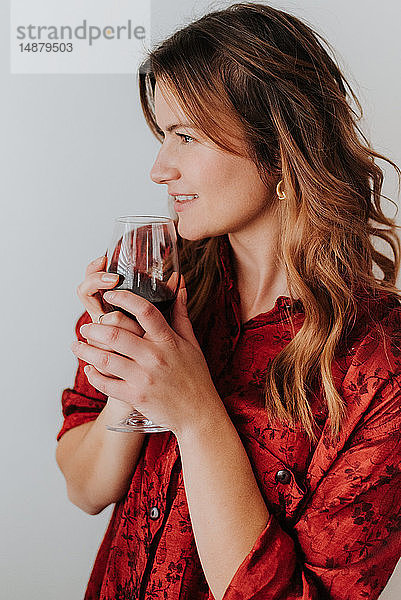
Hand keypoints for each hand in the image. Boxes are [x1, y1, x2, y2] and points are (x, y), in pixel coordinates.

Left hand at [70, 276, 222, 436]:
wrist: (198, 413)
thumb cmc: (195, 377)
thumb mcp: (191, 343)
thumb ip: (180, 314)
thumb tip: (178, 286)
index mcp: (168, 340)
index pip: (145, 311)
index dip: (124, 298)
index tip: (110, 293)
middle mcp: (155, 357)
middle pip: (116, 333)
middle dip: (94, 327)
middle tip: (85, 327)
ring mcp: (144, 377)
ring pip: (106, 359)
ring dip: (86, 350)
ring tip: (77, 345)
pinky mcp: (136, 396)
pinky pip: (107, 384)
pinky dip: (93, 375)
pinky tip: (88, 369)